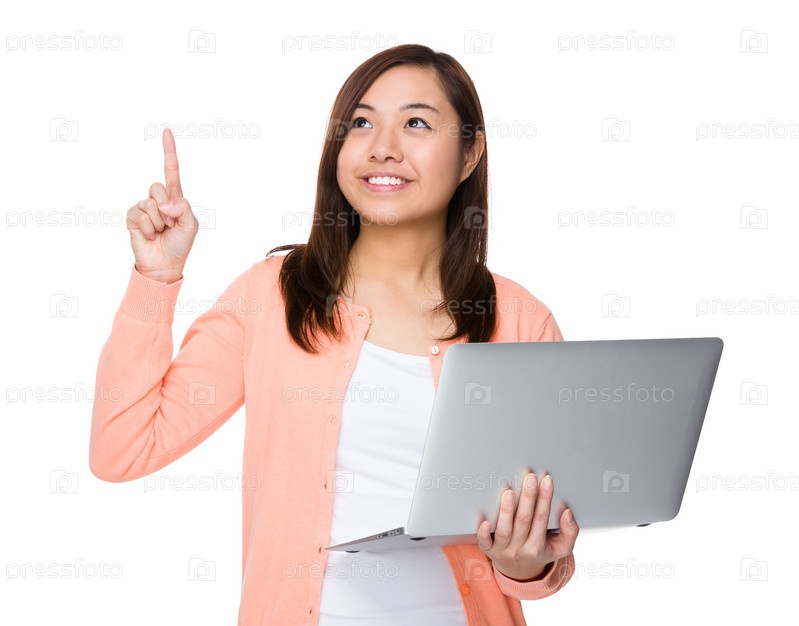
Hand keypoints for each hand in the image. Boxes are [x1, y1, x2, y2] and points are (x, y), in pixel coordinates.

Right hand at [126, 128, 197, 283]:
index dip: (169, 151)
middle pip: (158, 187)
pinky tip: (149, 235)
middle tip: (170, 224)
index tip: (167, 132)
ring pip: (150, 203)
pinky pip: (139, 214)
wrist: (164, 264)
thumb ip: (183, 208)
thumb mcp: (190, 225)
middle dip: (166, 207)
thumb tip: (166, 202)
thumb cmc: (180, 245)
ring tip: (160, 232)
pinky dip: (147, 227)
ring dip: (158, 221)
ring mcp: (144, 207)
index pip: (171, 171)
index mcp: (175, 198)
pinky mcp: (132, 217)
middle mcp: (159, 199)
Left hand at [477, 472, 578, 581]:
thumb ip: (570, 531)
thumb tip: (568, 513)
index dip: (545, 498)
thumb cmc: (539, 552)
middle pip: (524, 521)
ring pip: (505, 531)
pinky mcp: (488, 551)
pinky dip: (484, 533)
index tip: (546, 479)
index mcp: (538, 546)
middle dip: (527, 498)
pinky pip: (484, 543)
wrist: (520, 573)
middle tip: (529, 478)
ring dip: (506, 511)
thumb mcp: (560, 547)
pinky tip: (485, 520)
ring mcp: (503, 550)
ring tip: (509, 492)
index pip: (542, 518)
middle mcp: (520, 548)